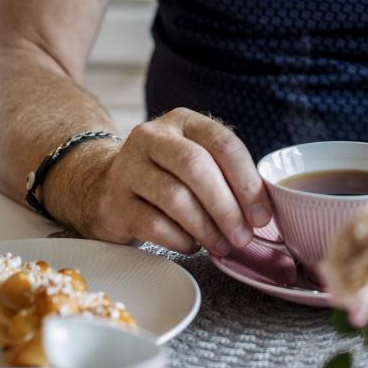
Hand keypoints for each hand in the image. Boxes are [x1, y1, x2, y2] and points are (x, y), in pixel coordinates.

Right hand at [47, 108, 271, 254]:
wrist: (104, 186)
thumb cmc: (167, 177)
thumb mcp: (197, 162)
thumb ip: (228, 176)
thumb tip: (263, 212)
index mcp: (183, 122)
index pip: (222, 143)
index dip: (247, 181)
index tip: (262, 215)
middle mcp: (152, 137)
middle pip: (196, 168)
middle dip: (226, 207)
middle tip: (244, 236)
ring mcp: (128, 167)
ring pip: (175, 198)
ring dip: (206, 228)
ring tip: (222, 245)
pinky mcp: (114, 201)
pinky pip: (154, 224)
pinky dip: (180, 240)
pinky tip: (192, 245)